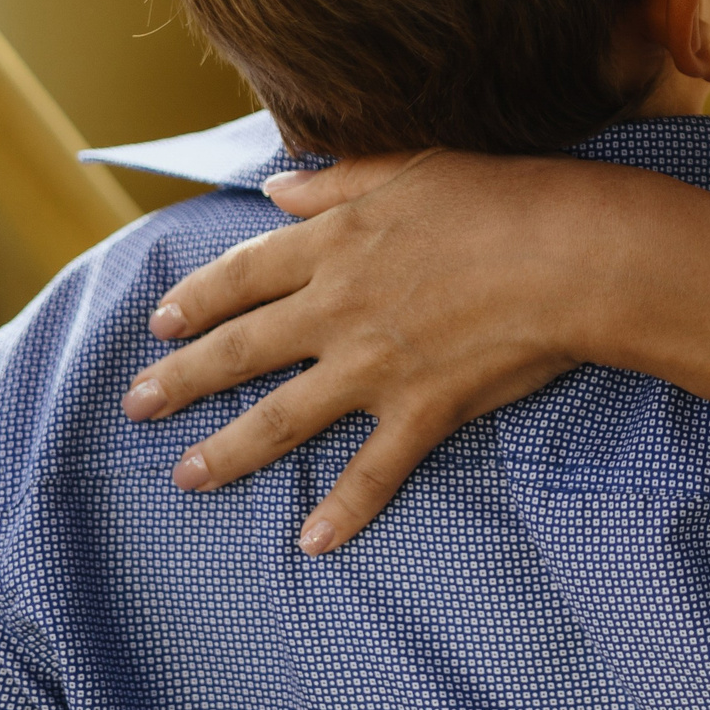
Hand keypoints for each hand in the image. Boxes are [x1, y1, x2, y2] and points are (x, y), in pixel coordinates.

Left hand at [119, 148, 643, 553]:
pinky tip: (311, 543)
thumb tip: (276, 187)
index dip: (196, 299)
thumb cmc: (503, 197)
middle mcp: (338, 310)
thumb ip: (336, 181)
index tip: (160, 322)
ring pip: (281, 419)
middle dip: (181, 380)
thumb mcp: (412, 166)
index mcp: (334, 245)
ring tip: (185, 477)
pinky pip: (371, 472)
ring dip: (227, 452)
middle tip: (136, 405)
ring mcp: (374, 367)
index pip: (242, 275)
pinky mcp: (420, 412)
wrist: (573, 253)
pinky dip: (342, 511)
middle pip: (241, 350)